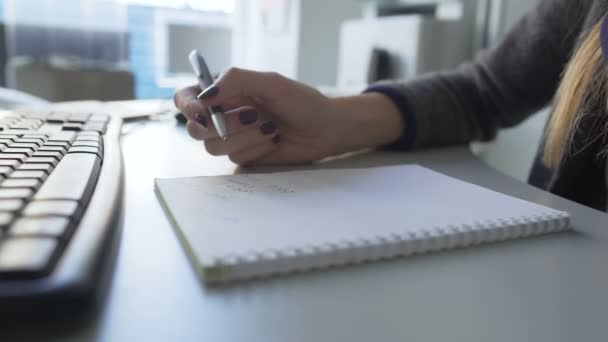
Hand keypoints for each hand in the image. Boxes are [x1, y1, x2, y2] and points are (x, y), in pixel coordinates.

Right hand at [174, 67, 403, 165]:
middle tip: (253, 116)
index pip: (187, 99)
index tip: (202, 111)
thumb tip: (205, 96)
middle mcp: (224, 116)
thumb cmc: (302, 101)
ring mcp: (234, 139)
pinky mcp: (246, 157)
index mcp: (225, 93)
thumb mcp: (270, 83)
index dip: (187, 106)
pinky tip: (274, 140)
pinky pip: (236, 158)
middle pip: (195, 129)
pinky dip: (256, 148)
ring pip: (215, 147)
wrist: (326, 129)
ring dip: (245, 136)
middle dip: (223, 125)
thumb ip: (235, 81)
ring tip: (271, 126)